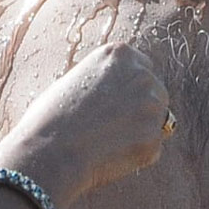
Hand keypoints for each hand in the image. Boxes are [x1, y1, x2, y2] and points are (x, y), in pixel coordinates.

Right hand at [0, 42, 169, 207]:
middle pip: (155, 92)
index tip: (117, 101)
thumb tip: (120, 92)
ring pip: (157, 120)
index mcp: (121, 54)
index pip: (142, 67)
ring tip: (108, 139)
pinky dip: (137, 153)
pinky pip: (152, 146)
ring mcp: (152, 106)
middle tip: (113, 126)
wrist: (50, 149)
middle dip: (140, 108)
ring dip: (140, 130)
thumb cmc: (52, 115)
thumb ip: (106, 79)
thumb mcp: (78, 78)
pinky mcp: (154, 137)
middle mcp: (142, 75)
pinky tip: (111, 154)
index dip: (129, 87)